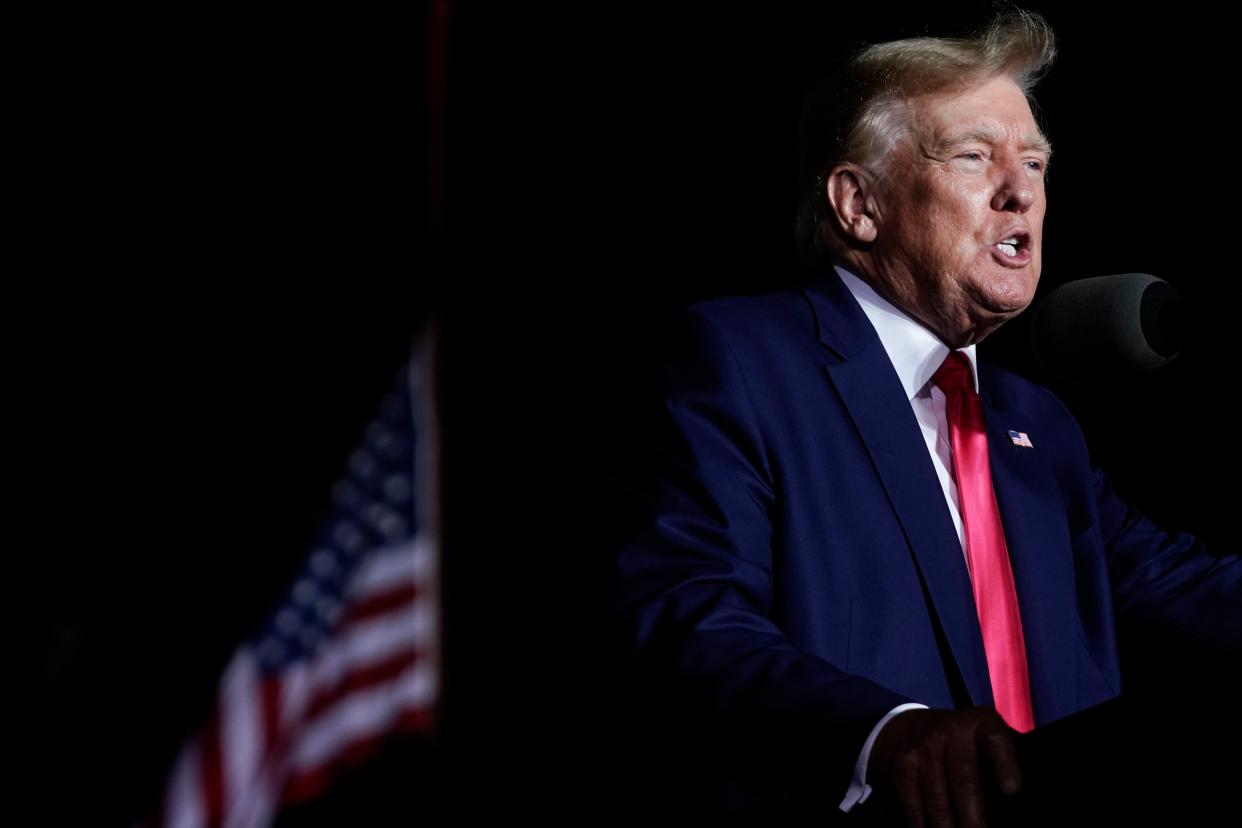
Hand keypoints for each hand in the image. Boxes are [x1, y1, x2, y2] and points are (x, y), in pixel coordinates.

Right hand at [867, 706, 1021, 827]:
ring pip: (939, 801)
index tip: (1012, 790)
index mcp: (982, 724)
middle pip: (964, 782)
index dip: (1004, 764)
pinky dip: (921, 826)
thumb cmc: (961, 743)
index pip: (996, 740)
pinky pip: (913, 804)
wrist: (904, 726)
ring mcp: (924, 749)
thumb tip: (1020, 801)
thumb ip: (1004, 761)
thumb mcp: (983, 739)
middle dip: (973, 819)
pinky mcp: (903, 766)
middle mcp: (952, 732)